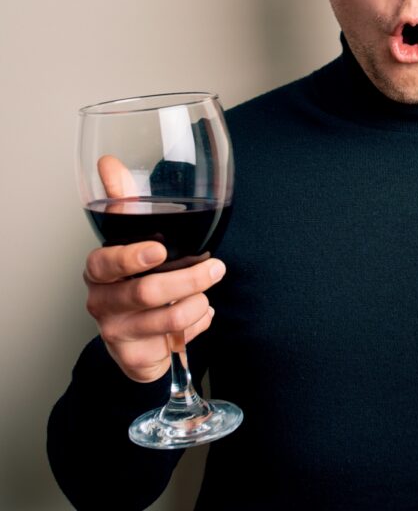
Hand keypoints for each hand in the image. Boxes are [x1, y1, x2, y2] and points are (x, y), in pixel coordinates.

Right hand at [83, 155, 225, 382]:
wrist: (136, 337)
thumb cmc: (136, 279)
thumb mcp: (130, 239)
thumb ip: (122, 201)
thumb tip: (108, 162)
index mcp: (99, 270)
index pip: (106, 263)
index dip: (131, 257)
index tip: (159, 250)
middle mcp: (101, 301)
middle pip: (146, 292)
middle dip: (188, 278)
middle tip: (217, 268)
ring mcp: (116, 331)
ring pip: (166, 317)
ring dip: (196, 301)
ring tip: (207, 292)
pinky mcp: (133, 356)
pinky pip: (175, 339)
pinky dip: (198, 323)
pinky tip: (200, 313)